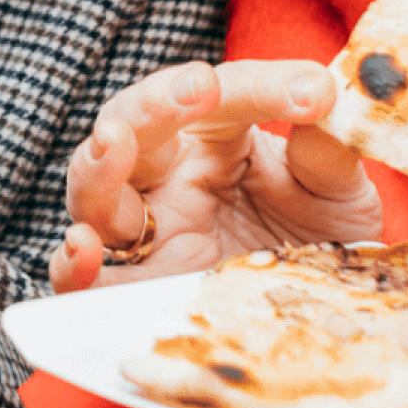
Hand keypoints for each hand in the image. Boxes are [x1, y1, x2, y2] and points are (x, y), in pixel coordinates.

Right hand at [48, 57, 381, 291]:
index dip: (263, 87)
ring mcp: (144, 233)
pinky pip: (84, 281)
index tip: (312, 91)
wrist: (319, 320)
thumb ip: (327, 147)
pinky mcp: (136, 292)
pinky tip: (82, 248)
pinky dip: (71, 266)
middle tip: (195, 89)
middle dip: (152, 103)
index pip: (224, 95)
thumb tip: (332, 93)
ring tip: (113, 142)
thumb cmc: (318, 237)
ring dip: (98, 165)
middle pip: (131, 125)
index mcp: (212, 135)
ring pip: (92, 191)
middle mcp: (166, 176)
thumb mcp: (335, 190)